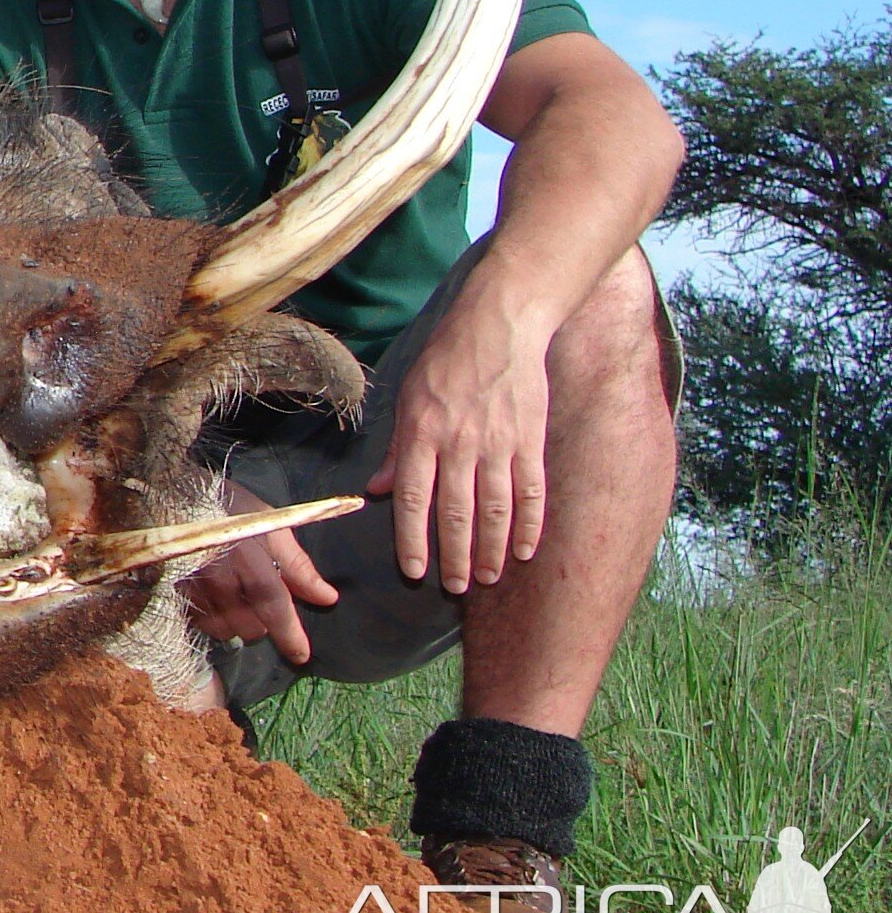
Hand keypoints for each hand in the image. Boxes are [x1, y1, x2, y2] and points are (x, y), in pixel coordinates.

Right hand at [178, 480, 337, 665]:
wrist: (170, 492)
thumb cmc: (227, 507)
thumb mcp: (270, 524)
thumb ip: (298, 565)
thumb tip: (327, 598)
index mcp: (248, 557)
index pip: (273, 605)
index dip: (289, 634)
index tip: (301, 655)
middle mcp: (219, 577)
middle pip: (248, 626)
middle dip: (260, 623)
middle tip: (258, 603)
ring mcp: (192, 586)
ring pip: (224, 629)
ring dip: (235, 624)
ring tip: (235, 602)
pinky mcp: (171, 592)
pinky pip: (200, 623)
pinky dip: (212, 619)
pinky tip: (213, 601)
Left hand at [365, 292, 551, 592]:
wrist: (500, 325)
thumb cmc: (446, 360)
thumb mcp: (409, 396)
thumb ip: (397, 447)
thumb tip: (381, 489)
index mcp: (422, 433)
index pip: (415, 499)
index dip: (413, 540)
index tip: (414, 572)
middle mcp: (460, 443)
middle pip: (456, 513)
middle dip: (455, 557)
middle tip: (455, 587)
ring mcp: (499, 444)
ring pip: (496, 511)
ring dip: (492, 550)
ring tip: (487, 578)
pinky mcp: (531, 441)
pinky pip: (532, 492)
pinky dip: (530, 526)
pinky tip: (524, 551)